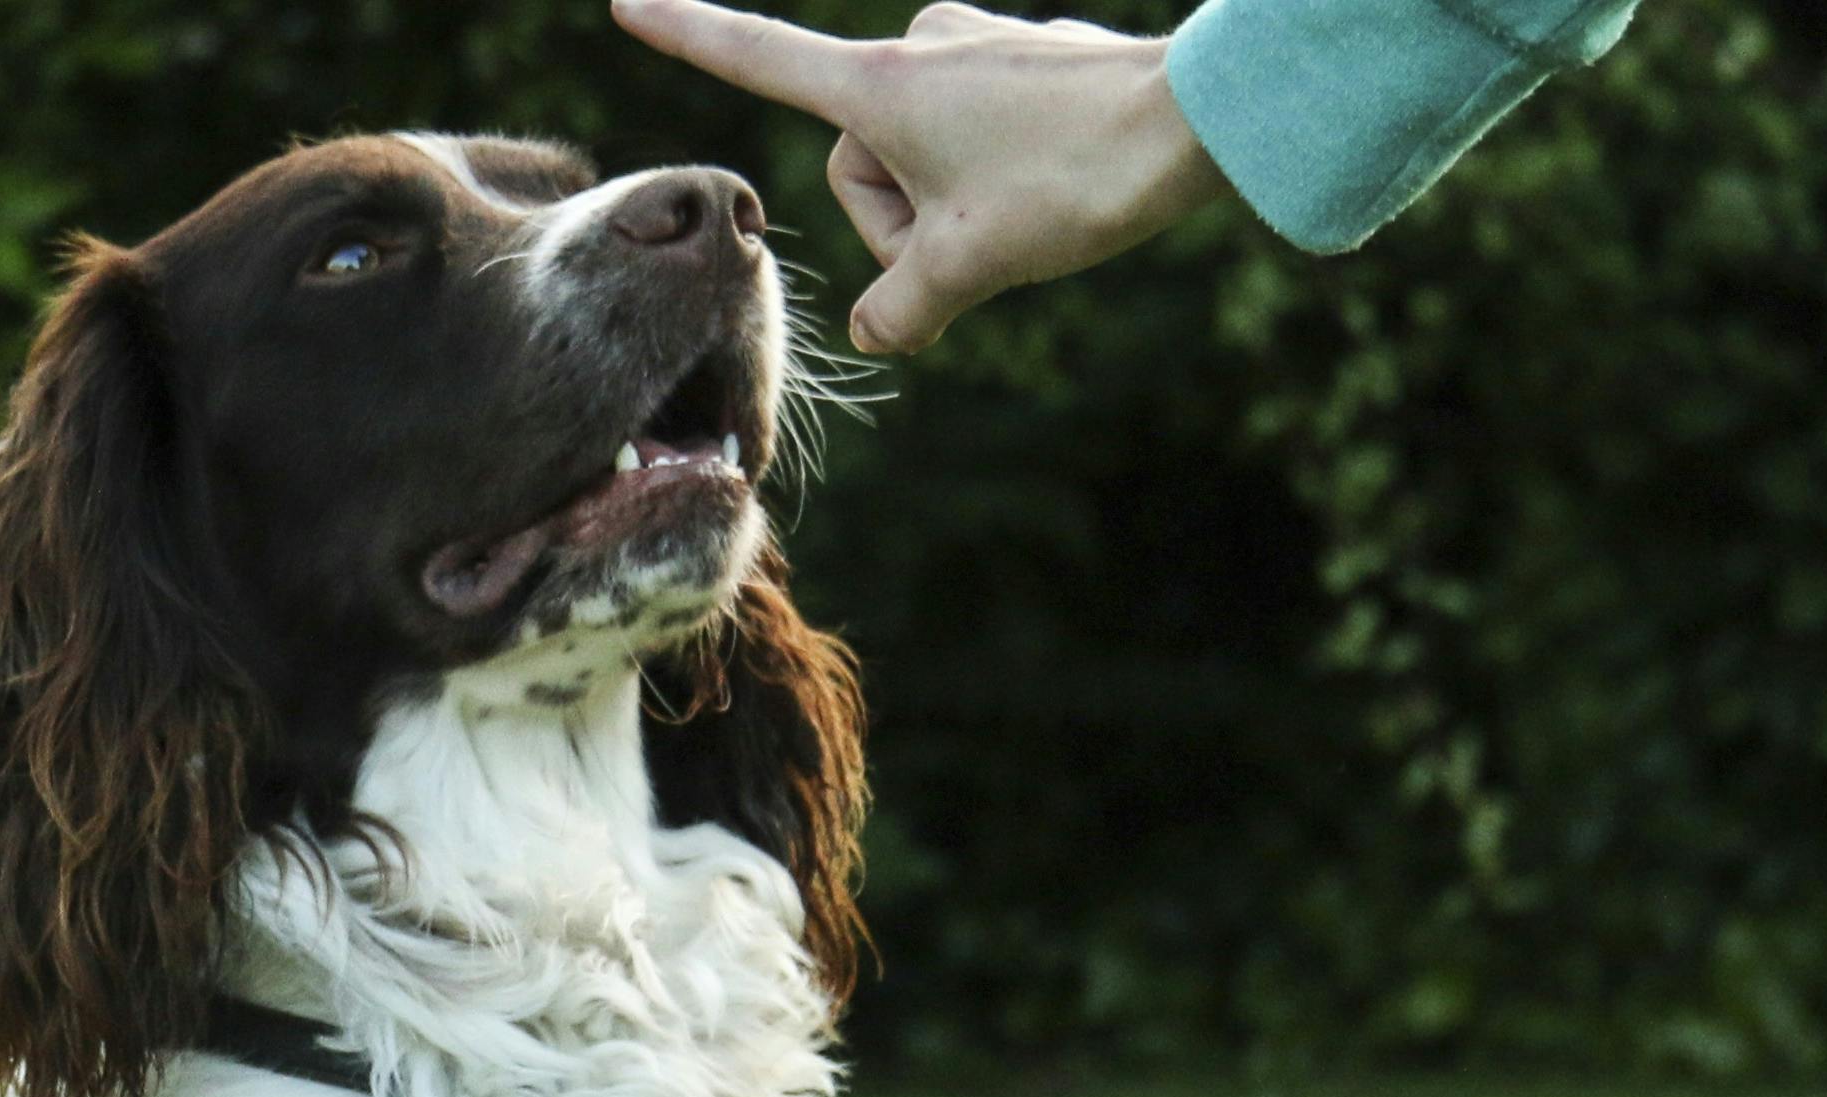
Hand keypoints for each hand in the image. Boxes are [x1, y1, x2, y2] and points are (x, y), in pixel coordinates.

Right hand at [611, 0, 1230, 354]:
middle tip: (981, 238)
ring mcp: (972, 47)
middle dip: (905, 219)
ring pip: (920, 158)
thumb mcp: (971, 268)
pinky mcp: (1021, 58)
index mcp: (881, 87)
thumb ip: (903, 313)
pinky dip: (997, 180)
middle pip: (862, 166)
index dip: (689, 33)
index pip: (757, 57)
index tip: (625, 2)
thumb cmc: (1077, 180)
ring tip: (1029, 212)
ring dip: (955, 206)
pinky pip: (972, 138)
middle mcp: (917, 49)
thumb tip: (883, 333)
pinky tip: (1058, 185)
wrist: (1201, 118)